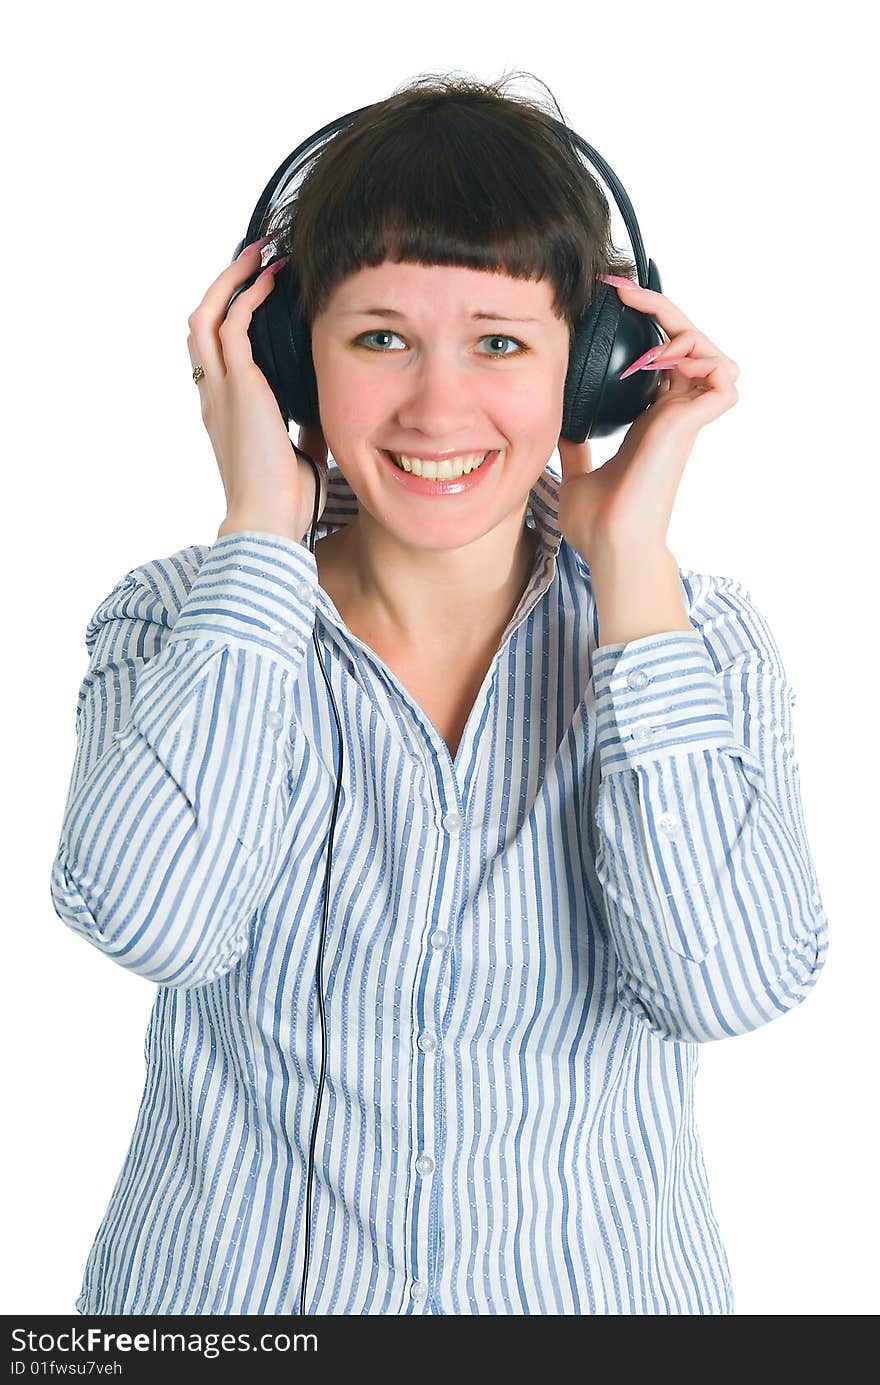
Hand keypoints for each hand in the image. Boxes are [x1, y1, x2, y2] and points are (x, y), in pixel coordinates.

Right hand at [186, 240, 328, 541]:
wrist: (269, 521)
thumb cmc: (284, 500)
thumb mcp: (302, 453)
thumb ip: (307, 427)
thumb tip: (328, 408)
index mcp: (224, 413)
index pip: (212, 353)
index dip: (228, 317)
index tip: (256, 292)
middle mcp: (214, 396)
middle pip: (198, 325)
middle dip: (223, 286)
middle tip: (253, 258)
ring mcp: (221, 391)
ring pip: (206, 317)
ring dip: (232, 280)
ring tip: (259, 255)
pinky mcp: (239, 388)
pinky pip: (233, 327)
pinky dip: (249, 298)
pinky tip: (271, 282)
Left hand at [556, 280, 739, 562]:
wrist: (609, 544)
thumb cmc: (597, 521)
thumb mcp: (576, 469)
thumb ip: (576, 444)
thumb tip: (558, 424)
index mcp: (650, 421)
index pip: (661, 358)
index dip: (644, 326)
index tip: (610, 300)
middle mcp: (673, 414)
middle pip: (688, 342)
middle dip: (660, 309)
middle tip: (622, 290)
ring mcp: (686, 418)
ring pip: (711, 351)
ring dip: (683, 329)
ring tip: (645, 330)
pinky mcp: (692, 424)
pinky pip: (722, 375)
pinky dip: (701, 355)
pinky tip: (661, 358)